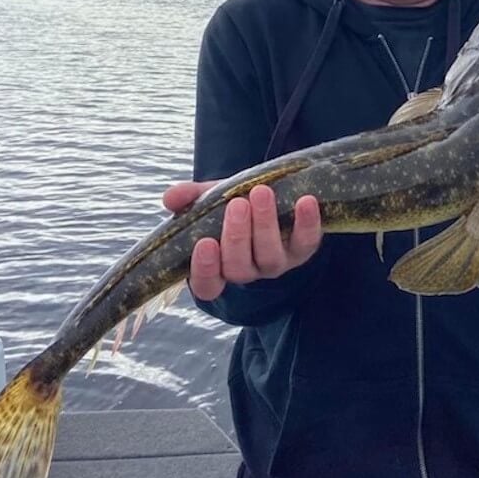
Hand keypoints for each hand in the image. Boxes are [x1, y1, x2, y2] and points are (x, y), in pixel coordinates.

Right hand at [162, 181, 322, 301]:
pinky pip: (307, 243)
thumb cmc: (229, 207)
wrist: (268, 200)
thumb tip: (170, 198)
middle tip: (238, 204)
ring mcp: (275, 264)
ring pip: (270, 257)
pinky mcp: (302, 250)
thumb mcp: (207, 201)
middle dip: (237, 236)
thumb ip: (188, 199)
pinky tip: (305, 201)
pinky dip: (308, 223)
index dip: (204, 269)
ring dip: (266, 225)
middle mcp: (246, 271)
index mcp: (217, 267)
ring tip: (261, 193)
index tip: (204, 242)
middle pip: (239, 268)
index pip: (206, 284)